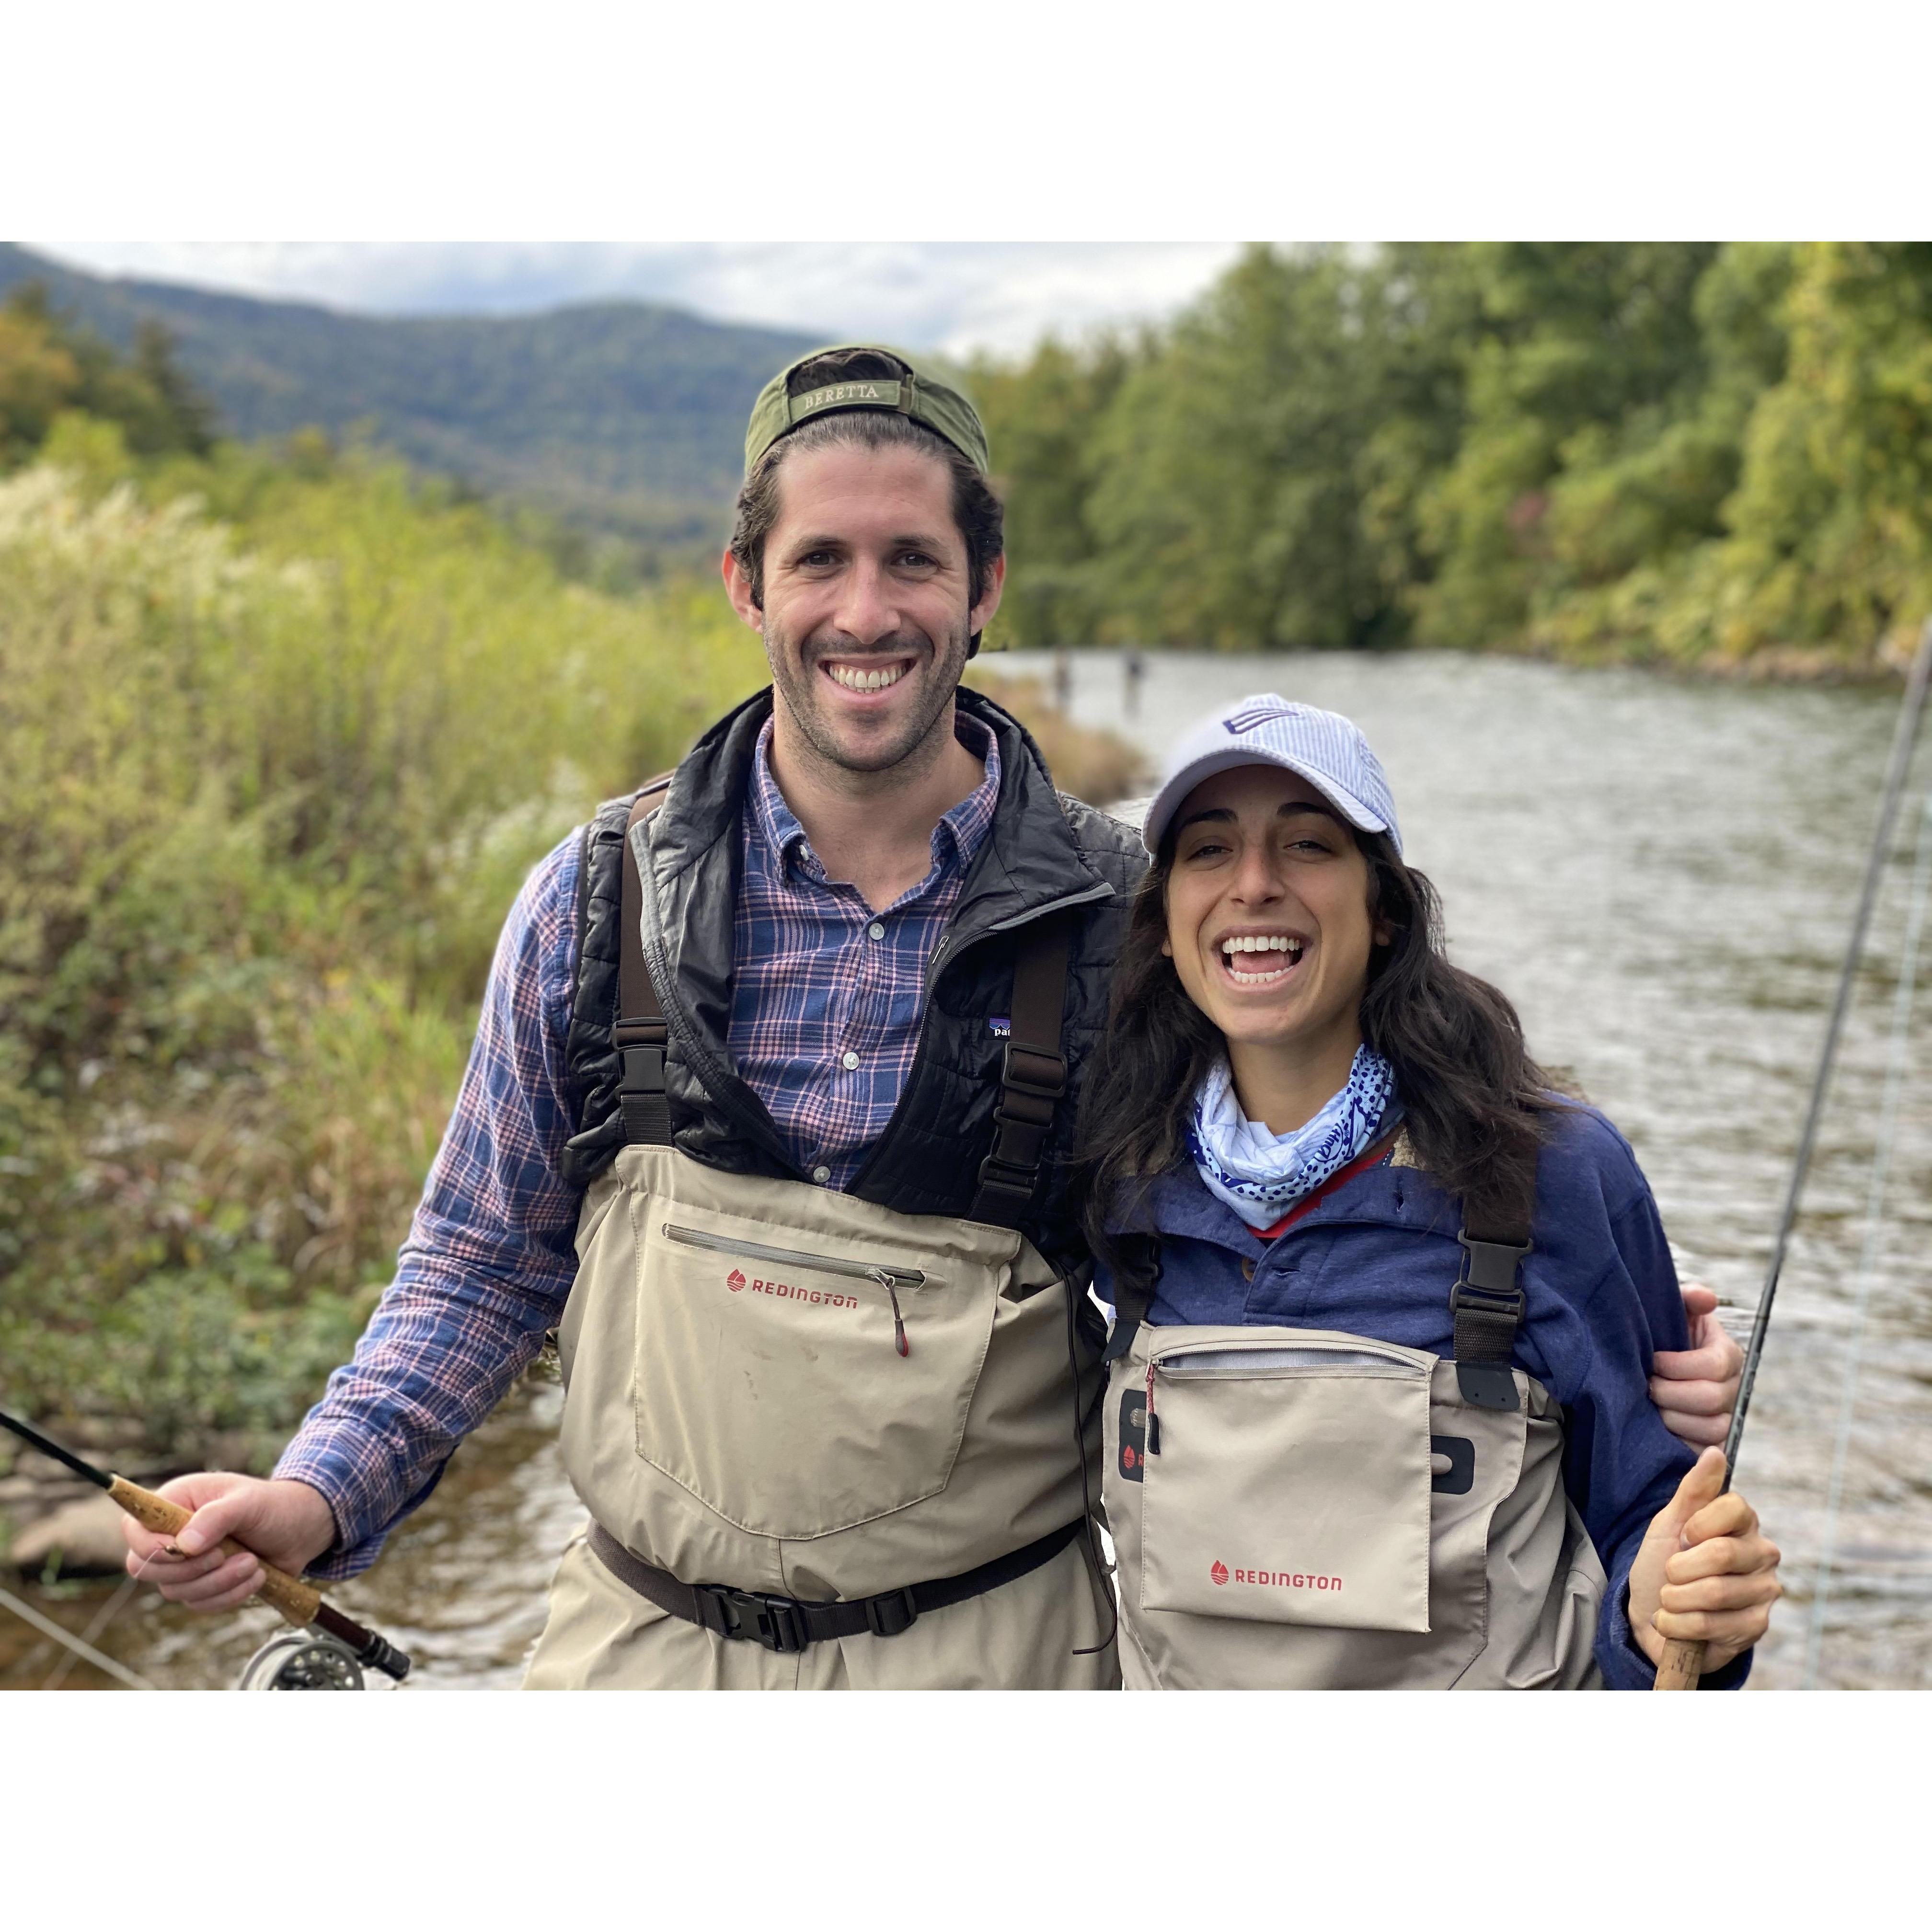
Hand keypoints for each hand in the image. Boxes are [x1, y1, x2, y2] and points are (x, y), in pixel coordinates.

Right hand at [120, 1472, 338, 1613]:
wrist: (302, 1530)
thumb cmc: (274, 1506)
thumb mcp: (249, 1502)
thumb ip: (217, 1517)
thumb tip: (183, 1545)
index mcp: (176, 1503)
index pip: (134, 1529)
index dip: (150, 1547)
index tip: (186, 1551)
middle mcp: (173, 1534)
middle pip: (145, 1568)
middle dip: (188, 1569)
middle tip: (224, 1555)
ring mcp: (186, 1563)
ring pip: (175, 1591)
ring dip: (217, 1583)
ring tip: (252, 1562)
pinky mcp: (203, 1585)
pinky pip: (200, 1604)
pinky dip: (228, 1596)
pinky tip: (257, 1576)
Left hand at [1628, 1446, 1781, 1672]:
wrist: (1651, 1614)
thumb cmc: (1662, 1563)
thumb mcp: (1669, 1522)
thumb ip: (1694, 1489)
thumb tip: (1715, 1452)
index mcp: (1743, 1523)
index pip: (1735, 1508)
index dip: (1697, 1525)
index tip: (1682, 1537)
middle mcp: (1763, 1554)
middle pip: (1723, 1553)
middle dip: (1678, 1567)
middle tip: (1670, 1573)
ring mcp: (1763, 1593)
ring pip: (1716, 1593)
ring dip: (1675, 1599)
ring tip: (1670, 1599)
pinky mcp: (1756, 1628)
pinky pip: (1712, 1625)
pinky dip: (1679, 1625)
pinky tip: (1675, 1622)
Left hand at [1651, 1282, 1742, 1445]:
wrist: (1651, 1364)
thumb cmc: (1664, 1336)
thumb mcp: (1674, 1311)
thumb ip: (1688, 1299)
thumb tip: (1705, 1297)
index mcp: (1727, 1355)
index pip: (1712, 1365)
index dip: (1677, 1365)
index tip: (1653, 1360)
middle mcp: (1733, 1388)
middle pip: (1711, 1399)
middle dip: (1671, 1393)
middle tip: (1647, 1385)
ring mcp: (1726, 1417)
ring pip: (1711, 1428)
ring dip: (1673, 1418)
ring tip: (1651, 1406)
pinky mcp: (1712, 1443)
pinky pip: (1705, 1451)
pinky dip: (1680, 1442)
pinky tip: (1658, 1429)